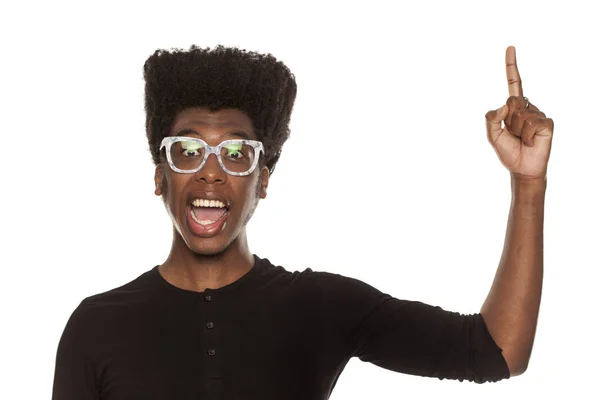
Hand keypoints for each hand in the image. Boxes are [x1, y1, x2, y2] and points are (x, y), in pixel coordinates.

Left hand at [485, 46, 553, 180]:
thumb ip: (491, 119)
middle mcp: (527, 107)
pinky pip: (531, 124)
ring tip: (521, 139)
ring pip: (520, 115)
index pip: (514, 83)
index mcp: (514, 107)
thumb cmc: (508, 151)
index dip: (511, 66)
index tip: (510, 48)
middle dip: (507, 121)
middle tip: (513, 134)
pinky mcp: (547, 123)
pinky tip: (530, 142)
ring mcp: (538, 114)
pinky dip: (526, 136)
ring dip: (516, 131)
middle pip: (511, 102)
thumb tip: (504, 105)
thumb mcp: (492, 136)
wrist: (522, 168)